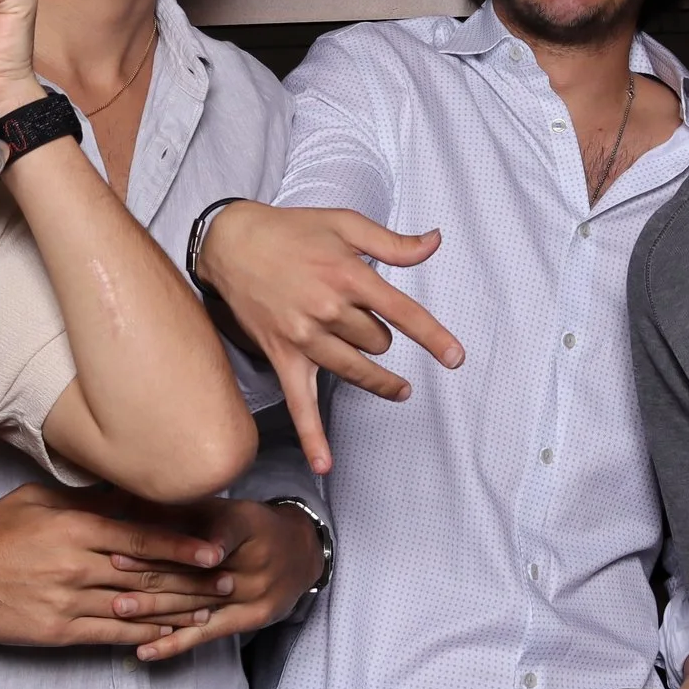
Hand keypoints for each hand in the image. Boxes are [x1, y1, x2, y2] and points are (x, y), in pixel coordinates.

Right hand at [0, 481, 234, 648]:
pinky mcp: (58, 631)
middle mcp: (77, 565)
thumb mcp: (38, 500)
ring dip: (176, 610)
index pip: (141, 538)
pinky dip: (141, 633)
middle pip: (146, 574)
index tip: (214, 550)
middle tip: (228, 582)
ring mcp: (68, 600)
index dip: (182, 546)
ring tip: (210, 611)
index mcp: (75, 528)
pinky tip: (166, 634)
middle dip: (192, 580)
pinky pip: (109, 633)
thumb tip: (128, 491)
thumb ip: (85, 499)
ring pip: (134, 607)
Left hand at [131, 498, 326, 663]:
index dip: (168, 544)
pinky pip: (207, 634)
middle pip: (194, 573)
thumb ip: (187, 507)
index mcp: (245, 526)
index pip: (204, 536)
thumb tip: (134, 496)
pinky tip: (144, 651)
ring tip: (118, 608)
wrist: (303, 553)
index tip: (132, 545)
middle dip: (149, 574)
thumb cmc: (254, 525)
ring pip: (195, 604)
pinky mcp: (250, 620)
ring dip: (154, 608)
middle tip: (111, 574)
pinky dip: (174, 643)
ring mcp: (253, 595)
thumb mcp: (228, 507)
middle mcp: (252, 563)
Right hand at [196, 200, 463, 472]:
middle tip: (370, 321)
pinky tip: (324, 464)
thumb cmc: (291, 231)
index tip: (455, 358)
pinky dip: (312, 437)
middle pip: (378, 342)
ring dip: (379, 380)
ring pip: (357, 370)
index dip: (433, 337)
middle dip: (381, 334)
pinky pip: (300, 404)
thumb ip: (393, 242)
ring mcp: (305, 338)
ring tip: (399, 388)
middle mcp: (329, 310)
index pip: (403, 312)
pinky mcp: (284, 357)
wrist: (232, 243)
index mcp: (349, 276)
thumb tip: (435, 242)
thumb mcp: (345, 223)